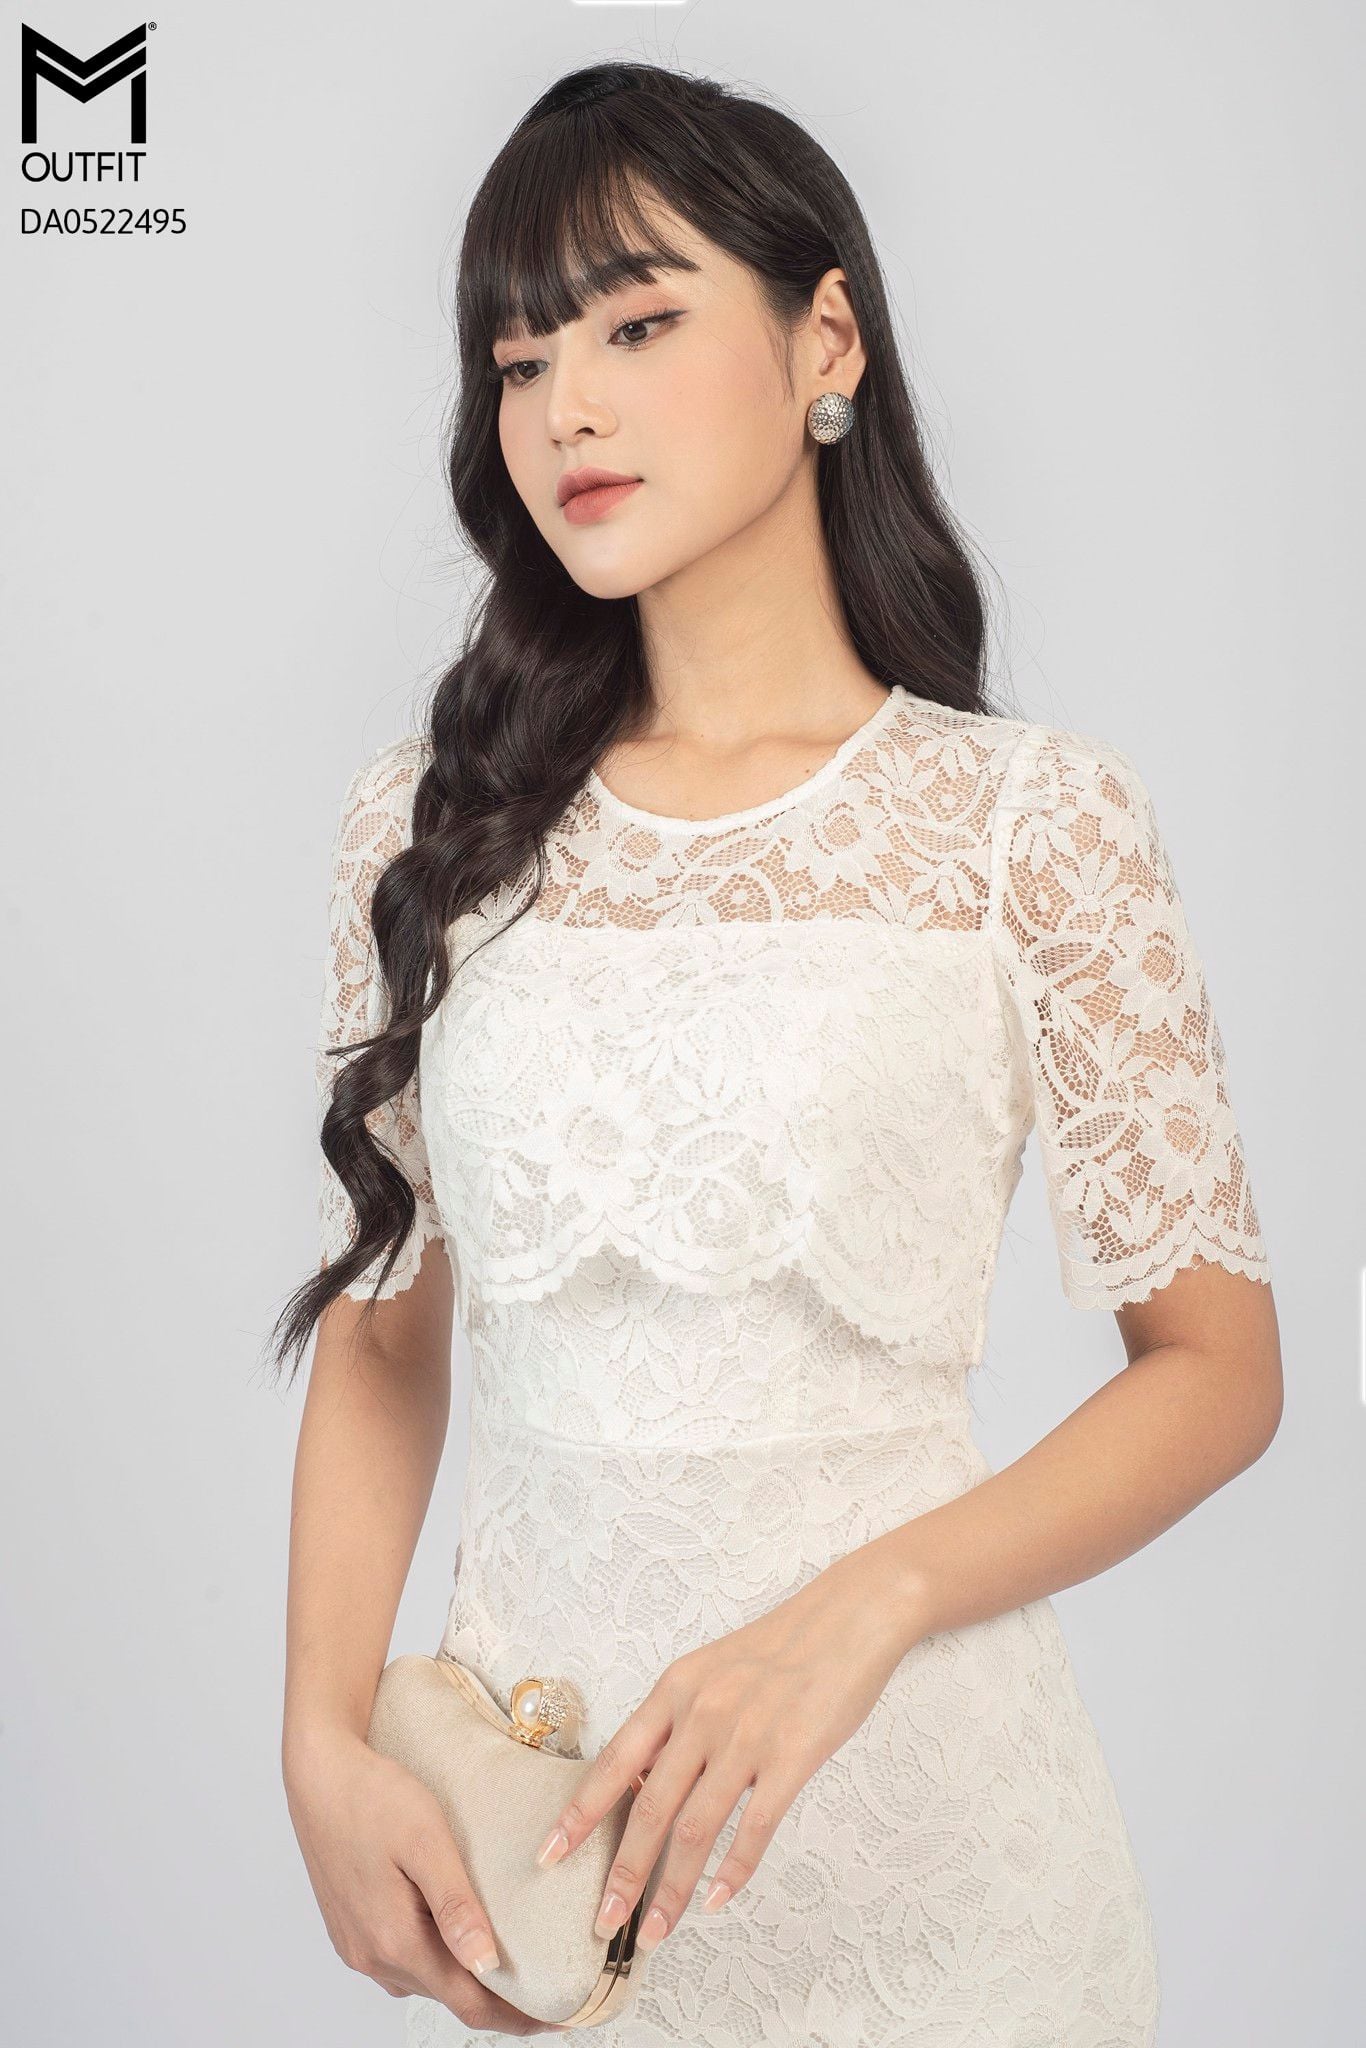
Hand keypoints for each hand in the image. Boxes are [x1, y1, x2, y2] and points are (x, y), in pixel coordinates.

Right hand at [285, 1725, 567, 2034]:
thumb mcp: (426, 1841)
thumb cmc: (372, 1796)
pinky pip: (401, 1961)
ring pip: (424, 1979)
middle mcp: (372, 1956)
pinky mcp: (350, 1929)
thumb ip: (455, 1906)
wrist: (319, 1774)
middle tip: (543, 1986)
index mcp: (394, 1940)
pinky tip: (453, 1934)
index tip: (556, 2017)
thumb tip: (486, 1964)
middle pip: (447, 1995)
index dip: (515, 2016)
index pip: (468, 2002)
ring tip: (507, 1961)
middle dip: (496, 1998)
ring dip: (463, 1978)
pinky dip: (435, 1959)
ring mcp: (356, 1946)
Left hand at [531, 1556, 911, 1958]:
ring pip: (696, 1829)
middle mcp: (703, 1714)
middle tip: (603, 1923)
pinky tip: (717, 1900)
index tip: (549, 1854)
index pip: (615, 1761)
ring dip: (672, 1889)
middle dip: (622, 1873)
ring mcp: (747, 1737)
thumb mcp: (711, 1669)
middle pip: (650, 1807)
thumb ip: (679, 1721)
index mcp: (675, 1690)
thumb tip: (644, 1779)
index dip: (580, 1812)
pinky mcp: (792, 1756)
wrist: (849, 1618)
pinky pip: (754, 1827)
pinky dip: (733, 1871)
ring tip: (657, 1931)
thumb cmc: (780, 1646)